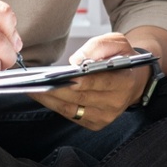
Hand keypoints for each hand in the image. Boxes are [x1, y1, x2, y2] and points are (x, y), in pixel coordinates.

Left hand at [29, 33, 147, 129]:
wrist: (134, 80)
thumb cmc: (123, 59)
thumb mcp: (118, 42)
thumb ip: (99, 46)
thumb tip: (76, 61)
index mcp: (124, 82)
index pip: (100, 82)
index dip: (81, 81)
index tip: (62, 76)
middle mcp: (115, 103)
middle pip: (80, 97)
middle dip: (56, 90)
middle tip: (35, 81)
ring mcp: (105, 116)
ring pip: (72, 109)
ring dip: (50, 99)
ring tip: (32, 87)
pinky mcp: (95, 124)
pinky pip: (70, 114)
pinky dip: (54, 105)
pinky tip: (41, 95)